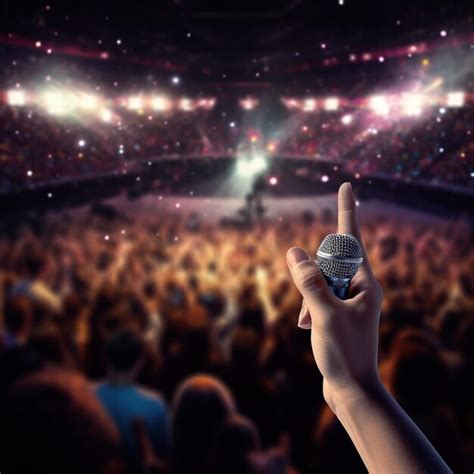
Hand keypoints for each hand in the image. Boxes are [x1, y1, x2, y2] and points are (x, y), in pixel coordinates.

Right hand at [286, 182, 382, 406]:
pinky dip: (307, 309)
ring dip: (308, 299)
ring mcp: (347, 300)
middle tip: (315, 311)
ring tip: (311, 324)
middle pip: (327, 263)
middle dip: (313, 281)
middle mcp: (358, 288)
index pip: (352, 239)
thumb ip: (309, 282)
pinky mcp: (336, 312)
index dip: (347, 210)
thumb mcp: (324, 315)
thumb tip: (294, 251)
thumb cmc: (345, 354)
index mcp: (365, 283)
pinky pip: (315, 297)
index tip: (346, 185)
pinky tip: (309, 328)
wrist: (351, 390)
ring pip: (317, 282)